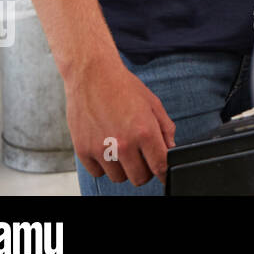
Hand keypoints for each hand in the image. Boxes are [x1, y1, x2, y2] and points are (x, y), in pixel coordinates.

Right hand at [64, 55, 174, 185]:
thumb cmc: (124, 87)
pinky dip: (103, 165)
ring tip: (122, 149)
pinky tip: (106, 148)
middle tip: (142, 158)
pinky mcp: (83, 150)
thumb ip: (165, 129)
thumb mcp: (154, 104)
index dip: (164, 173)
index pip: (160, 166)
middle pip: (139, 178)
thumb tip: (171, 150)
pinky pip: (98, 173)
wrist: (92, 75)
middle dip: (145, 170)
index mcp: (145, 131)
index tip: (164, 174)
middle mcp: (123, 143)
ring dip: (123, 168)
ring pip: (119, 178)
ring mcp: (101, 149)